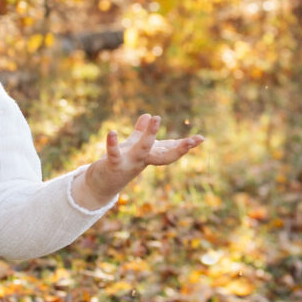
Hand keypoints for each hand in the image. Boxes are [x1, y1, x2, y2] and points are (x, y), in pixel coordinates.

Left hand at [73, 114, 204, 209]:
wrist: (99, 186)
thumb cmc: (117, 165)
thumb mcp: (131, 146)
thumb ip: (139, 132)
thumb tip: (147, 115)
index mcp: (149, 156)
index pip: (170, 149)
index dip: (186, 144)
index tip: (201, 139)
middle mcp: (143, 161)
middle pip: (164, 155)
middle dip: (179, 148)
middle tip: (193, 141)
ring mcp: (129, 164)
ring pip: (143, 150)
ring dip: (150, 135)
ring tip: (156, 118)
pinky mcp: (113, 165)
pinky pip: (113, 153)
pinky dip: (112, 144)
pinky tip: (112, 132)